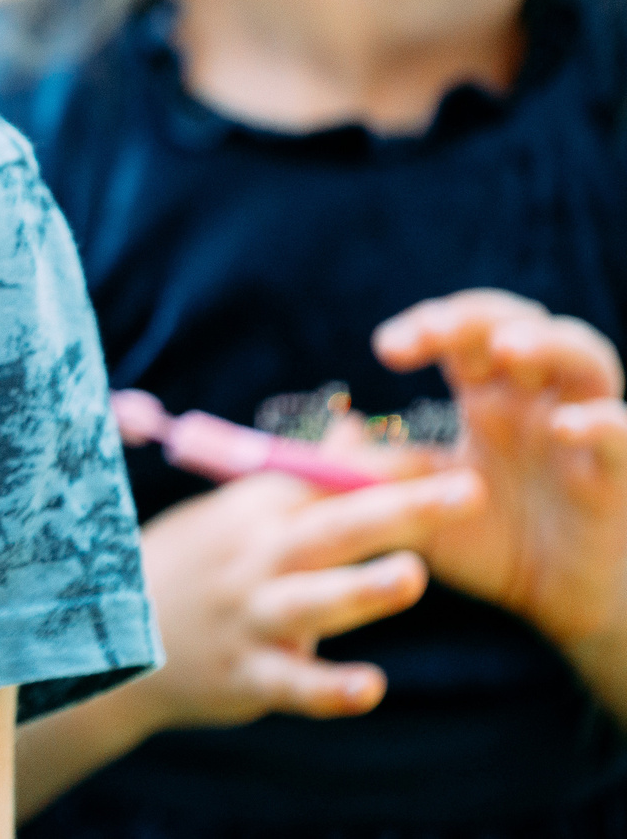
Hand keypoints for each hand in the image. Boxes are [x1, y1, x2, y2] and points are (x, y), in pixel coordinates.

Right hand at [124, 468, 475, 733]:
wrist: (112, 636)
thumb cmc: (194, 565)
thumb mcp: (238, 511)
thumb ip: (305, 476)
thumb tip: (358, 424)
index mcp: (256, 511)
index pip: (330, 480)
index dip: (391, 467)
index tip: (453, 449)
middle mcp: (253, 558)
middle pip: (333, 527)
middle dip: (401, 508)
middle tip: (469, 491)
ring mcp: (248, 616)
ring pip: (311, 600)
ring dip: (361, 588)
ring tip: (412, 575)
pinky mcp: (246, 675)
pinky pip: (292, 683)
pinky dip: (329, 688)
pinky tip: (371, 688)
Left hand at [375, 290, 626, 649]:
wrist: (551, 602)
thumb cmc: (489, 542)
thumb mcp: (416, 503)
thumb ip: (372, 473)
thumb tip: (321, 438)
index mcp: (487, 396)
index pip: (461, 334)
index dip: (428, 325)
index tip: (387, 350)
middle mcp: (537, 399)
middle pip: (519, 323)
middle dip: (477, 316)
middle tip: (438, 330)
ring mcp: (581, 428)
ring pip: (584, 356)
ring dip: (547, 343)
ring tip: (508, 351)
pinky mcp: (616, 471)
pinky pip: (621, 430)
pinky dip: (601, 420)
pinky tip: (567, 425)